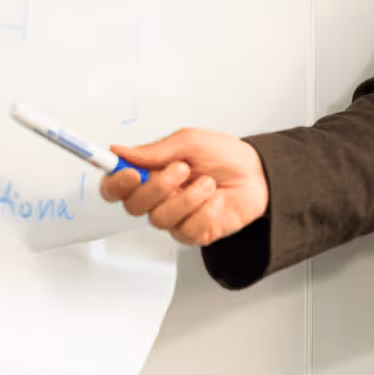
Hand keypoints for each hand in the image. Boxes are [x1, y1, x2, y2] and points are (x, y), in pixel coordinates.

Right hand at [99, 128, 268, 246]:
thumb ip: (156, 150)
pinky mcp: (193, 233)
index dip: (115, 183)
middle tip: (183, 169)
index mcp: (151, 173)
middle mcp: (158, 198)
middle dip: (158, 187)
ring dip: (188, 198)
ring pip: (160, 219)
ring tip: (207, 183)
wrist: (259, 175)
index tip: (130, 173)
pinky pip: (187, 230)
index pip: (115, 186)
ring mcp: (175, 218)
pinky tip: (215, 200)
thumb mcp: (191, 141)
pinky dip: (205, 212)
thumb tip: (119, 150)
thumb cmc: (225, 156)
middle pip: (133, 205)